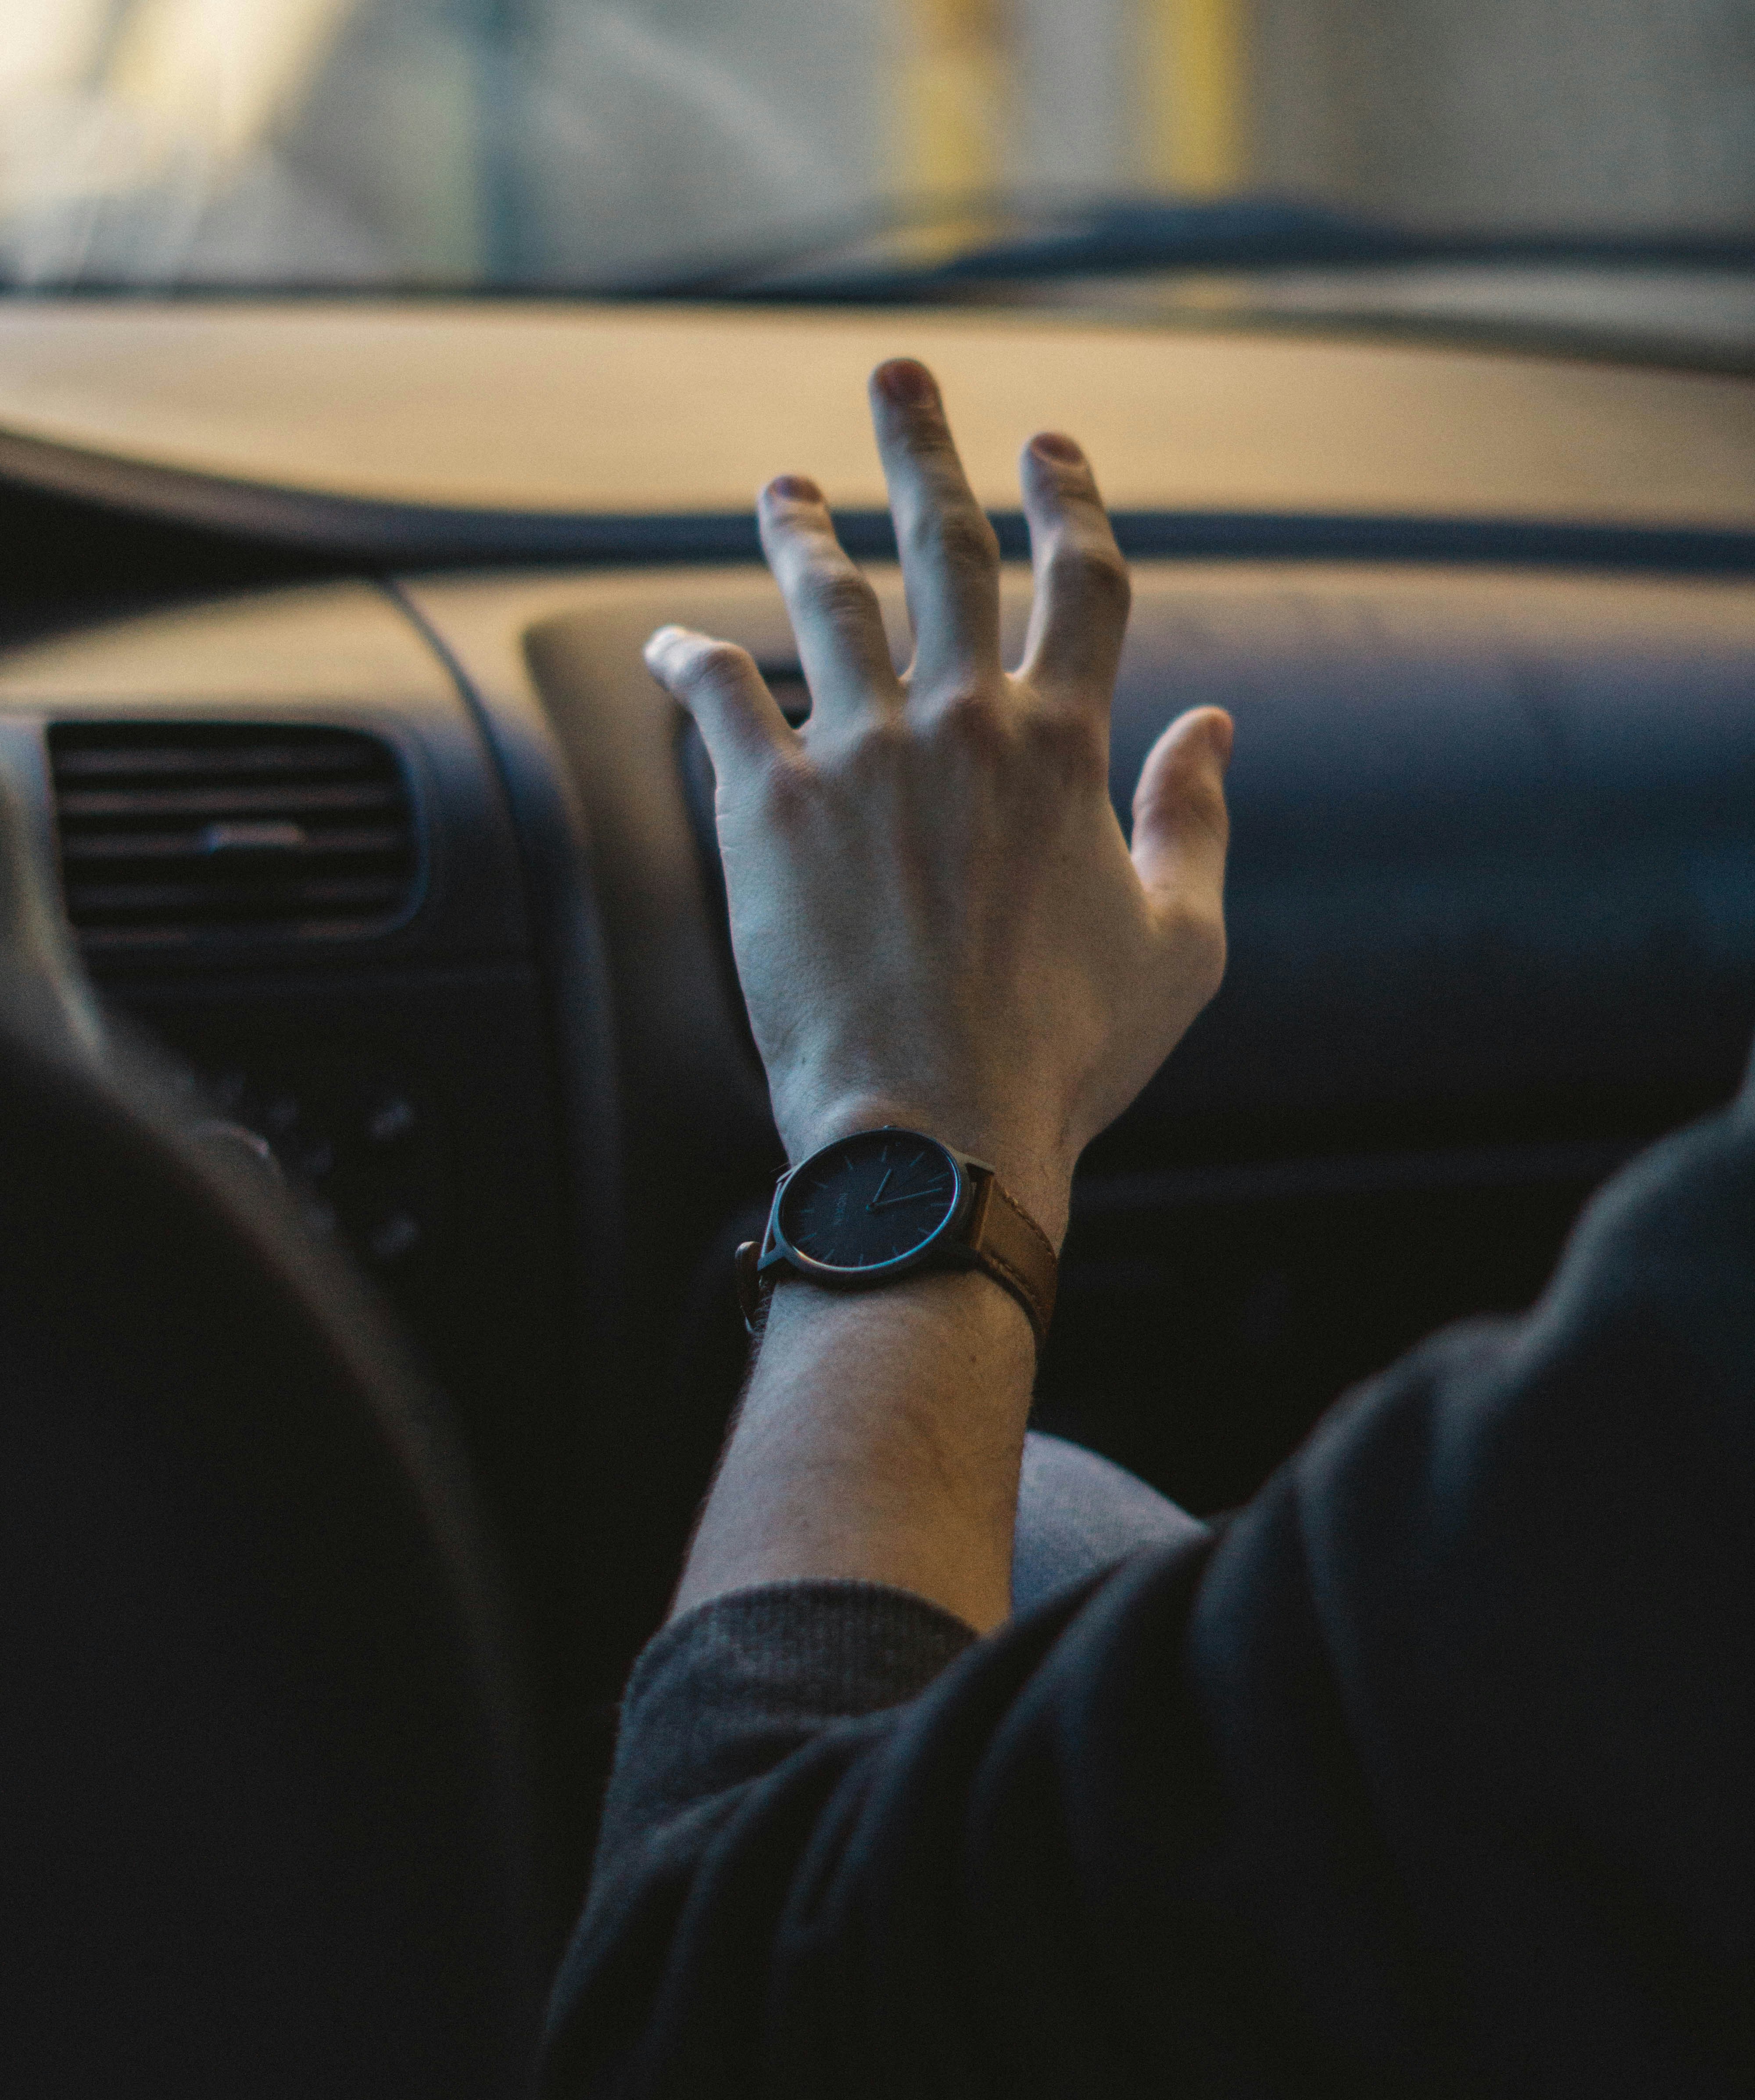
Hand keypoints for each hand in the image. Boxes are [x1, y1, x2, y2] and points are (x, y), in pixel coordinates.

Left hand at [644, 357, 1231, 1247]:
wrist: (940, 1133)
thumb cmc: (1066, 1056)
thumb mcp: (1181, 946)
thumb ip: (1197, 822)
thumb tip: (1216, 726)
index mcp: (1069, 746)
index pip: (1082, 582)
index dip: (1070, 499)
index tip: (1050, 443)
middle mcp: (964, 723)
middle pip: (947, 548)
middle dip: (924, 449)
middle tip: (897, 375)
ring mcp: (860, 756)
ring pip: (825, 601)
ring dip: (801, 529)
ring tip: (784, 487)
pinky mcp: (766, 808)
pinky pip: (717, 697)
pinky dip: (689, 658)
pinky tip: (672, 641)